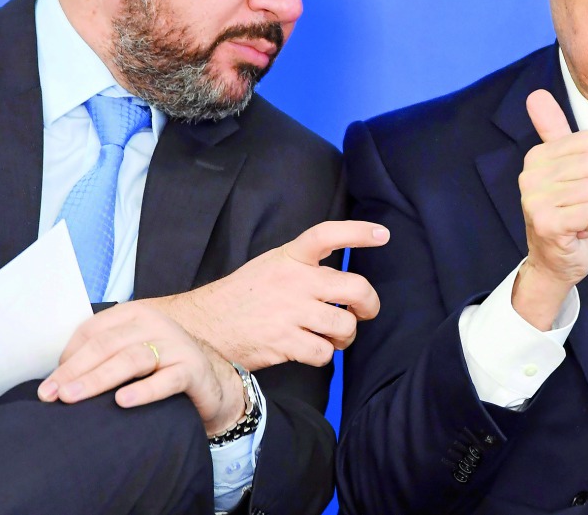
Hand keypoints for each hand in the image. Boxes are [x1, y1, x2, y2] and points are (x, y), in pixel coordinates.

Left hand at [37, 302, 245, 433]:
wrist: (212, 380)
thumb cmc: (162, 367)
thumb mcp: (131, 353)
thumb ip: (102, 356)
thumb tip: (57, 378)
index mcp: (134, 315)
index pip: (92, 331)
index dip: (68, 358)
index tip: (49, 385)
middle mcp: (154, 325)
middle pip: (107, 345)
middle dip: (75, 371)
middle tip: (52, 394)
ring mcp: (175, 345)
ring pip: (131, 359)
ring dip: (98, 379)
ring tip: (73, 397)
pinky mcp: (192, 369)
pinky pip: (167, 380)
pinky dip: (143, 391)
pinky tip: (123, 402)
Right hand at [155, 220, 387, 369]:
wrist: (205, 326)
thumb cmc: (243, 296)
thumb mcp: (270, 266)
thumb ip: (303, 266)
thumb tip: (341, 282)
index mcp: (290, 257)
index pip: (327, 235)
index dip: (358, 232)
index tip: (382, 234)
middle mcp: (294, 281)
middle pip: (356, 288)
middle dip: (369, 304)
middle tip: (364, 311)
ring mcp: (291, 312)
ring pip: (345, 325)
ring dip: (344, 336)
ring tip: (332, 336)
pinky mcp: (286, 342)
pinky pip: (325, 353)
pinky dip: (323, 356)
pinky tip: (311, 349)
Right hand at [514, 89, 587, 329]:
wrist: (553, 261)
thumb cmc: (565, 214)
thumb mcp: (562, 169)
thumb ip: (552, 131)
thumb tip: (536, 94)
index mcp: (536, 158)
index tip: (586, 184)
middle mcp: (529, 176)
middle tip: (582, 204)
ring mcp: (535, 200)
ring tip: (576, 218)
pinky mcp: (546, 223)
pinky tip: (575, 232)